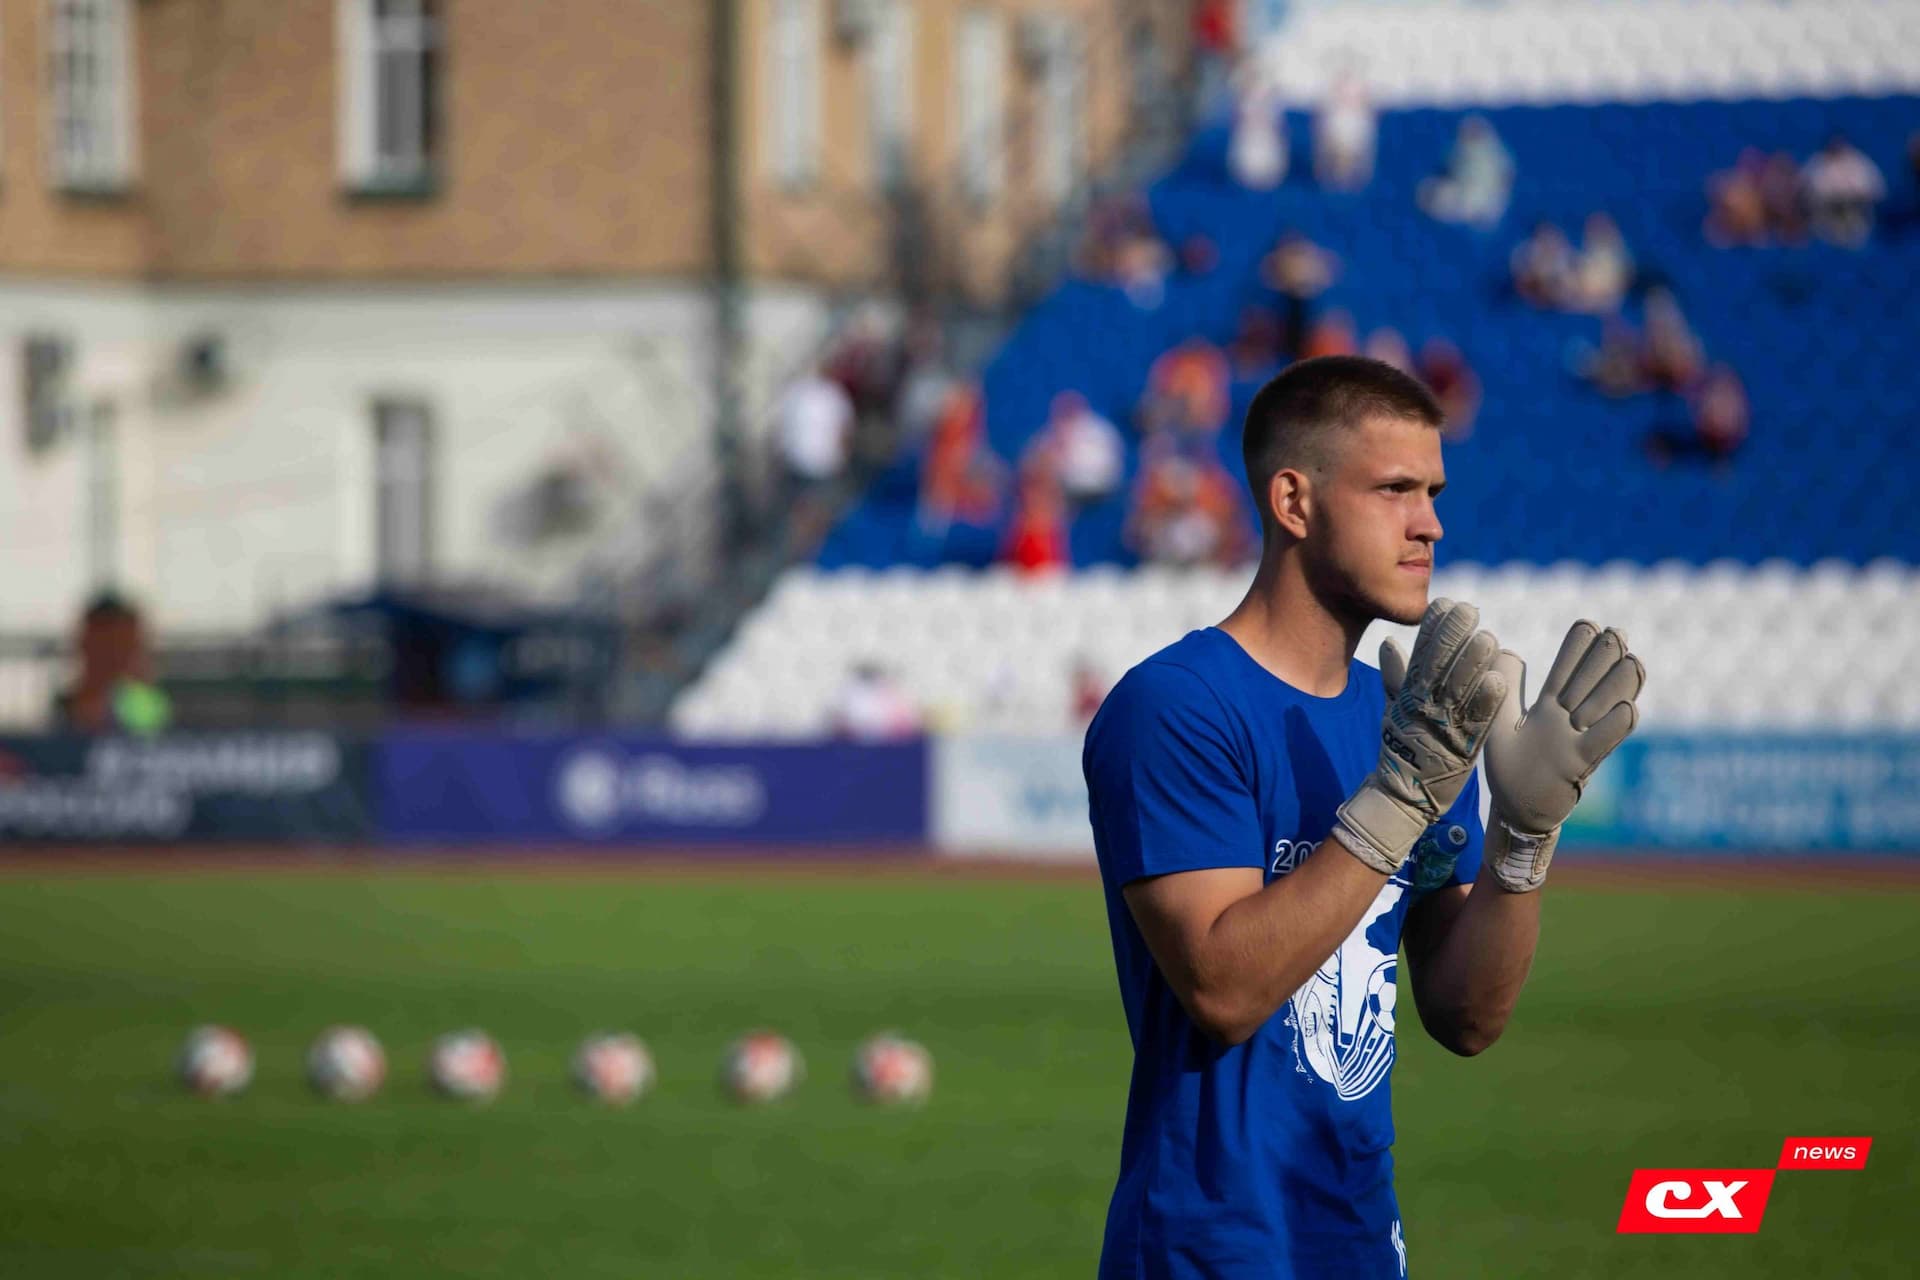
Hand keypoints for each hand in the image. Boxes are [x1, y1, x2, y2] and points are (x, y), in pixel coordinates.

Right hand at [1334, 598, 1509, 875]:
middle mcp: (1424, 708)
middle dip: (1454, 638)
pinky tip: (1498, 680)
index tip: (1446, 602)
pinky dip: (1486, 702)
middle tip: (1469, 610)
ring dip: (1472, 665)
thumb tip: (1389, 642)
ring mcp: (1442, 728)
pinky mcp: (1462, 748)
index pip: (1422, 655)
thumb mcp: (1392, 710)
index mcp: (1410, 696)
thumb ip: (1395, 677)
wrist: (1400, 797)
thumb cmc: (1400, 750)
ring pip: (1459, 691)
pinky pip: (1476, 722)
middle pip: (1440, 667)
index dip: (1434, 629)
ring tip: (1488, 638)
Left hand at [1482, 620, 1645, 891]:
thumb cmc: (1509, 766)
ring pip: (1608, 703)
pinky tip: (1627, 709)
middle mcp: (1568, 717)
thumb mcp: (1499, 722)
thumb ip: (1504, 688)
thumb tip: (1501, 647)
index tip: (1590, 625)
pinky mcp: (1581, 764)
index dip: (1581, 645)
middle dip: (1606, 654)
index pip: (1567, 666)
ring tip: (1631, 662)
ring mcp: (1579, 738)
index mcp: (1548, 704)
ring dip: (1619, 683)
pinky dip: (1617, 724)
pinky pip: (1605, 741)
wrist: (1516, 810)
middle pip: (1594, 677)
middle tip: (1618, 634)